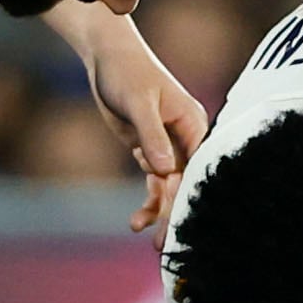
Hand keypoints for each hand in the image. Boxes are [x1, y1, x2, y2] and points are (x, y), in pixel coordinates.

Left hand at [75, 20, 209, 231]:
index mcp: (193, 124)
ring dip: (158, 212)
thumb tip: (164, 171)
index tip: (180, 223)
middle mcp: (186, 138)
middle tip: (164, 244)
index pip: (196, 166)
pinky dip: (147, 201)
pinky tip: (136, 222)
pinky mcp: (151, 151)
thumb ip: (152, 135)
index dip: (188, 195)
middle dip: (174, 212)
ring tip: (147, 238)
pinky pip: (154, 183)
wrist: (106, 58)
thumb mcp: (138, 102)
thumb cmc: (127, 71)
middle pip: (184, 182)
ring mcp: (169, 147)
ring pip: (168, 188)